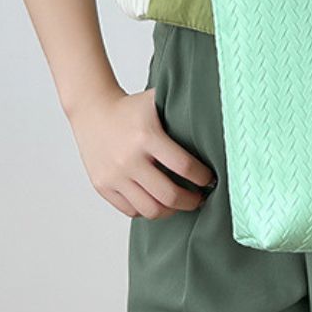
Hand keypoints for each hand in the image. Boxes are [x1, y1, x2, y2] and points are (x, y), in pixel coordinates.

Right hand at [67, 87, 216, 218]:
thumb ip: (182, 108)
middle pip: (168, 195)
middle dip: (191, 201)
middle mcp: (128, 158)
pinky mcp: (102, 186)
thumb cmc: (131, 107)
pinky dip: (148, 210)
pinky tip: (159, 201)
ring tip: (181, 203)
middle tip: (201, 198)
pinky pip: (131, 210)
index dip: (202, 177)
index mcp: (146, 136)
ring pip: (150, 209)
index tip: (211, 179)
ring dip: (172, 211)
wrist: (92, 109)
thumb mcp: (156, 101)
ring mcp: (114, 175)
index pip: (184, 166)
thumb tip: (219, 115)